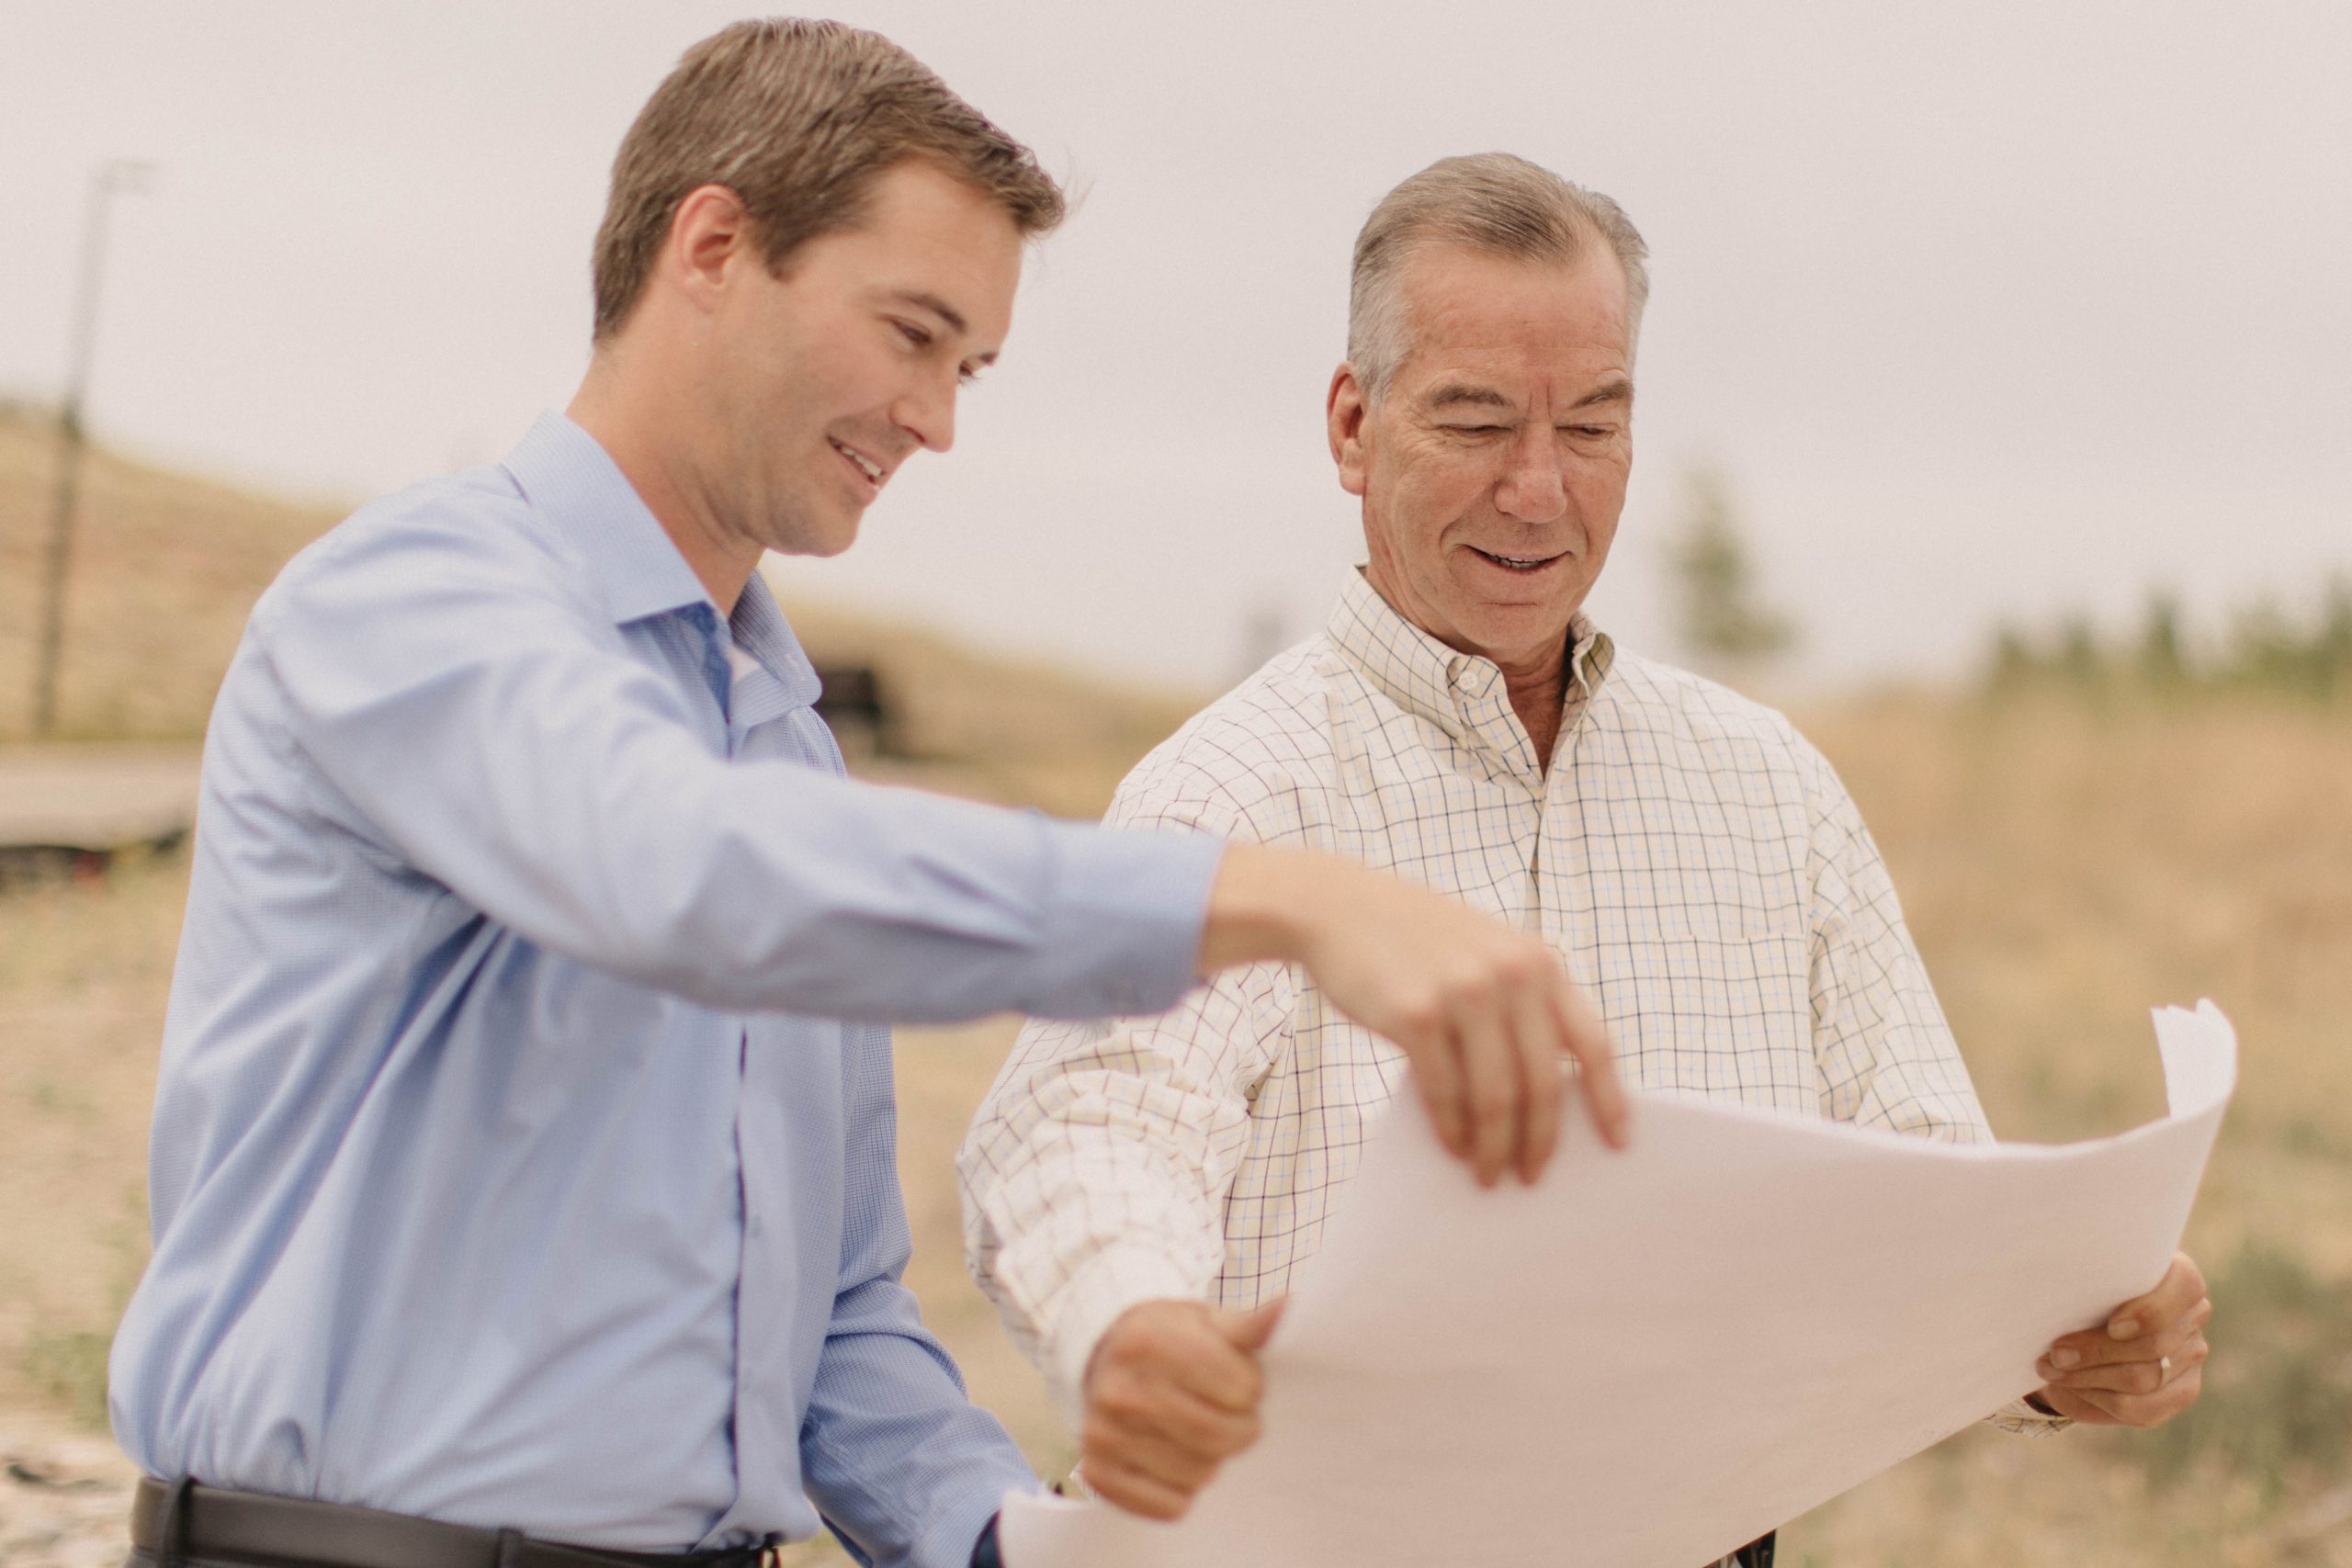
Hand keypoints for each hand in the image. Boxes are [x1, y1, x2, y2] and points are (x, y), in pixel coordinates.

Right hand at [1080, 1297, 1282, 1519]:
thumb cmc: (1170, 1340)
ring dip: (1212, 1459)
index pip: (1241, 1391)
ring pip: (1200, 1475)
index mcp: (1148, 1343)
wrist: (1105, 1358)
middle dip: (1240, 1428)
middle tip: (1229, 1413)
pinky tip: (1171, 1456)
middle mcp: (1118, 1390)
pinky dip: (1183, 1490)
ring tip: (1196, 1431)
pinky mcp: (1098, 1474)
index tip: (1239, 1381)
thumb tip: (1284, 1306)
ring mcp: (1103, 1435)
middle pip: (1219, 1437)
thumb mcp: (1205, 1321)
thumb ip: (1246, 1323)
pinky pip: (1171, 1506)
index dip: (1251, 1389)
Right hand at [1199, 845, 1629, 1185]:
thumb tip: (1544, 1099)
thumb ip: (1521, 1005)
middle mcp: (1510, 975)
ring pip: (1494, 1097)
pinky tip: (1453, 1146)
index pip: (1593, 1043)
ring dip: (1494, 1147)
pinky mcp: (1415, 1015)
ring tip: (1488, 1174)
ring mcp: (1462, 994)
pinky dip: (1451, 1128)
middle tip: (1532, 1176)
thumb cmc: (1417, 941)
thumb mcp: (1487, 952)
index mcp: (1538, 963)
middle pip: (1542, 1083)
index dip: (1609, 1099)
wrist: (1340, 906)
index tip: (1617, 1144)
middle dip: (1540, 1140)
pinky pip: (1444, 1092)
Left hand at [2032, 1251, 2210, 1425]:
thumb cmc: (2081, 1290)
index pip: (2185, 1288)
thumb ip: (2084, 1275)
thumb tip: (2052, 1284)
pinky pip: (2143, 1408)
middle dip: (2096, 1351)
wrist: (2081, 1326)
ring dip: (2089, 1377)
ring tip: (2050, 1369)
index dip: (2150, 1312)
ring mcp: (2191, 1354)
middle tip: (2054, 1353)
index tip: (2112, 1326)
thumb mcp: (2081, 1276)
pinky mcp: (2181, 1391)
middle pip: (2154, 1345)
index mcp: (2178, 1276)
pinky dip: (2099, 1397)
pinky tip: (2073, 1385)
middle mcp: (2193, 1315)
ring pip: (2144, 1378)